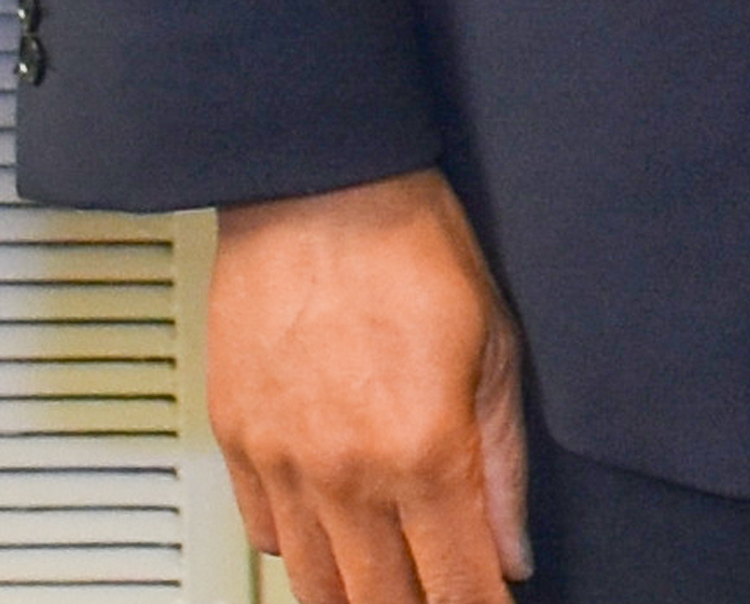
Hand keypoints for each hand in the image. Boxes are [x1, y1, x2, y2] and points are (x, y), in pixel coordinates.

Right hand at [213, 168, 532, 600]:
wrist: (315, 186)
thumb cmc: (409, 244)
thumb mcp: (495, 347)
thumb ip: (504, 462)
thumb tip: (513, 547)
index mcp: (423, 451)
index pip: (458, 586)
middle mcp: (345, 473)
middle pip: (382, 601)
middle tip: (446, 590)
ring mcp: (281, 464)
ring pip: (315, 585)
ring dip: (359, 594)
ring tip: (392, 582)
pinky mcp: (236, 444)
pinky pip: (265, 535)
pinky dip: (301, 550)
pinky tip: (332, 532)